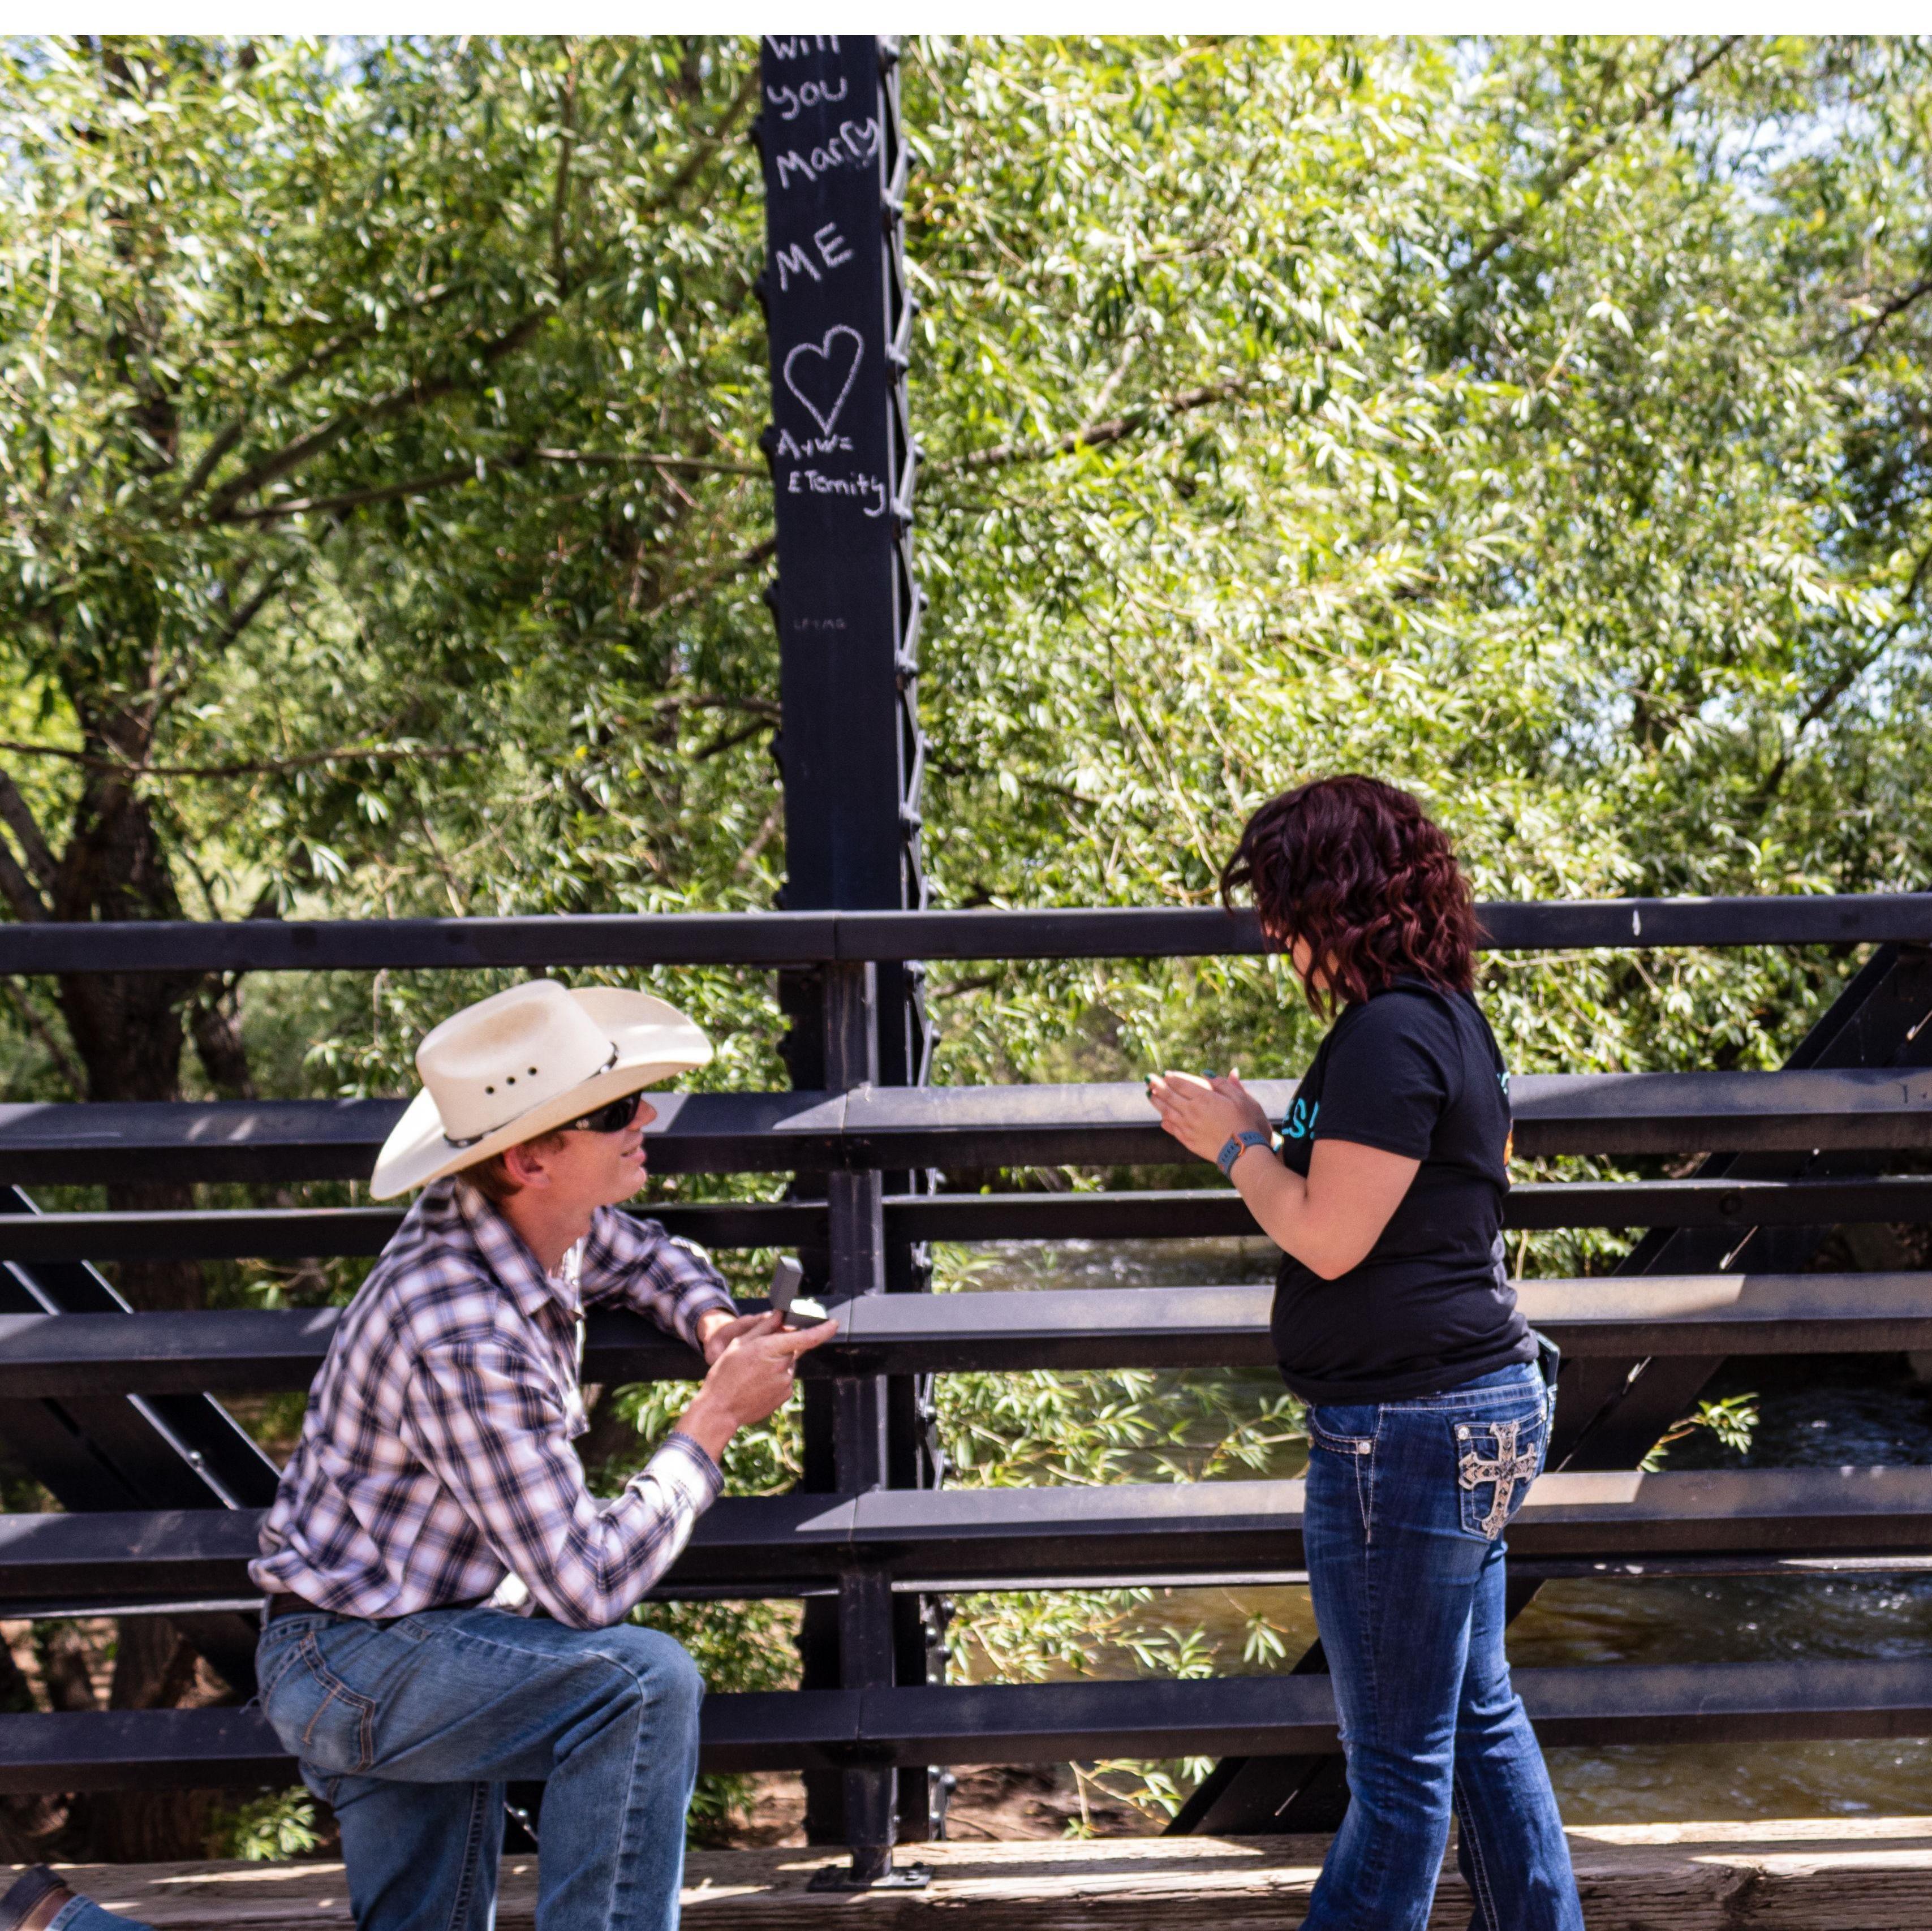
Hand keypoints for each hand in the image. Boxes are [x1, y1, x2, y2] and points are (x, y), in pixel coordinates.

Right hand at [676, 1310, 837, 1461]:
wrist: (720, 1408)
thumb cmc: (725, 1373)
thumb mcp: (740, 1343)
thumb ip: (764, 1326)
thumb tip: (780, 1314)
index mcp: (771, 1348)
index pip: (806, 1337)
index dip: (824, 1330)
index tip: (834, 1323)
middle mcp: (783, 1365)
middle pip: (792, 1349)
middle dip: (781, 1347)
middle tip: (758, 1355)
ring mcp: (786, 1382)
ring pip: (788, 1364)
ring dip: (777, 1363)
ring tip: (753, 1373)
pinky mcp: (785, 1394)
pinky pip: (785, 1379)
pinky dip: (775, 1377)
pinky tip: (758, 1383)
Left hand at [1148, 1067, 1272, 1164]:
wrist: (1243, 1152)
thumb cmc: (1246, 1123)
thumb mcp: (1241, 1099)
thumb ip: (1224, 1084)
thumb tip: (1208, 1072)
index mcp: (1204, 1098)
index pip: (1182, 1085)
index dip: (1172, 1078)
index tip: (1165, 1074)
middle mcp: (1192, 1112)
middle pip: (1170, 1096)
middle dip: (1157, 1086)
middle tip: (1148, 1078)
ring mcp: (1188, 1127)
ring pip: (1167, 1112)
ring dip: (1157, 1102)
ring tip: (1149, 1094)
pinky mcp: (1189, 1141)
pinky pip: (1172, 1129)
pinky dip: (1165, 1122)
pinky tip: (1162, 1119)